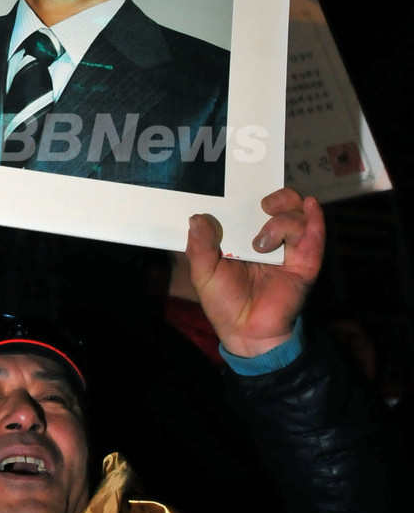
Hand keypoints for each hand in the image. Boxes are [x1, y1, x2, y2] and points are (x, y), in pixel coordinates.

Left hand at [185, 188, 324, 357]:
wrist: (245, 333)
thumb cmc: (224, 302)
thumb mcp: (203, 272)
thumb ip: (200, 246)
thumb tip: (197, 217)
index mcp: (243, 235)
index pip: (252, 205)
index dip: (251, 190)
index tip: (244, 179)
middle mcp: (268, 238)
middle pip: (283, 204)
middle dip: (278, 196)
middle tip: (264, 204)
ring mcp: (288, 250)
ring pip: (298, 217)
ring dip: (283, 221)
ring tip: (263, 242)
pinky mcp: (304, 264)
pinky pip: (315, 238)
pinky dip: (315, 221)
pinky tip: (311, 208)